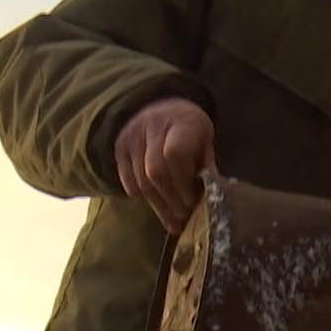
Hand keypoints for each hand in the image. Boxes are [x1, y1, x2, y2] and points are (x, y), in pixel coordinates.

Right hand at [114, 97, 216, 234]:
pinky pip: (128, 181)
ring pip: (141, 181)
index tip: (193, 201)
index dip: (183, 183)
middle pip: (155, 172)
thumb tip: (211, 196)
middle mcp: (153, 126)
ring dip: (159, 206)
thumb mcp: (205, 140)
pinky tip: (157, 205)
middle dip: (171, 201)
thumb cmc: (189, 130)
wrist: (159, 107)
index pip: (174, 155)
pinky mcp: (119, 149)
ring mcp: (132, 137)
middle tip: (184, 218)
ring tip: (174, 222)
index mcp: (182, 121)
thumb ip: (206, 165)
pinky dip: (143, 197)